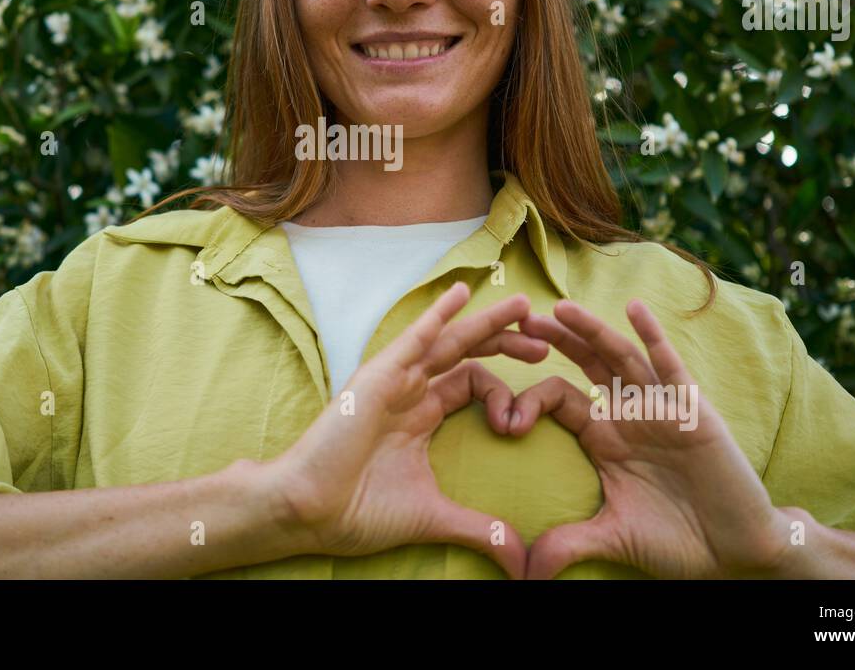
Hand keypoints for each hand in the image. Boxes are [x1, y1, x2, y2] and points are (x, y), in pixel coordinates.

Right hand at [273, 281, 549, 577]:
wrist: (308, 511)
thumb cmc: (357, 511)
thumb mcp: (434, 517)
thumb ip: (479, 529)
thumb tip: (520, 560)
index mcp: (422, 416)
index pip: (472, 384)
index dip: (505, 391)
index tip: (518, 424)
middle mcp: (410, 391)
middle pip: (468, 355)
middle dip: (507, 345)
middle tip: (546, 344)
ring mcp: (394, 381)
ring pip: (449, 340)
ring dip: (487, 321)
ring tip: (525, 307)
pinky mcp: (378, 377)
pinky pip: (412, 339)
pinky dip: (436, 315)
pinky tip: (460, 293)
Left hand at [513, 298, 791, 578]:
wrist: (738, 550)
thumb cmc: (679, 541)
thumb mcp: (614, 538)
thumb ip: (569, 543)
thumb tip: (525, 570)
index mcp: (605, 438)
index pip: (559, 400)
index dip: (531, 400)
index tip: (507, 421)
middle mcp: (629, 415)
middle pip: (584, 365)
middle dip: (554, 341)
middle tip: (517, 319)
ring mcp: (661, 408)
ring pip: (620, 358)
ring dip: (592, 331)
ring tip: (560, 308)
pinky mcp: (692, 411)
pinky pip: (670, 366)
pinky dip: (653, 336)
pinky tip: (634, 308)